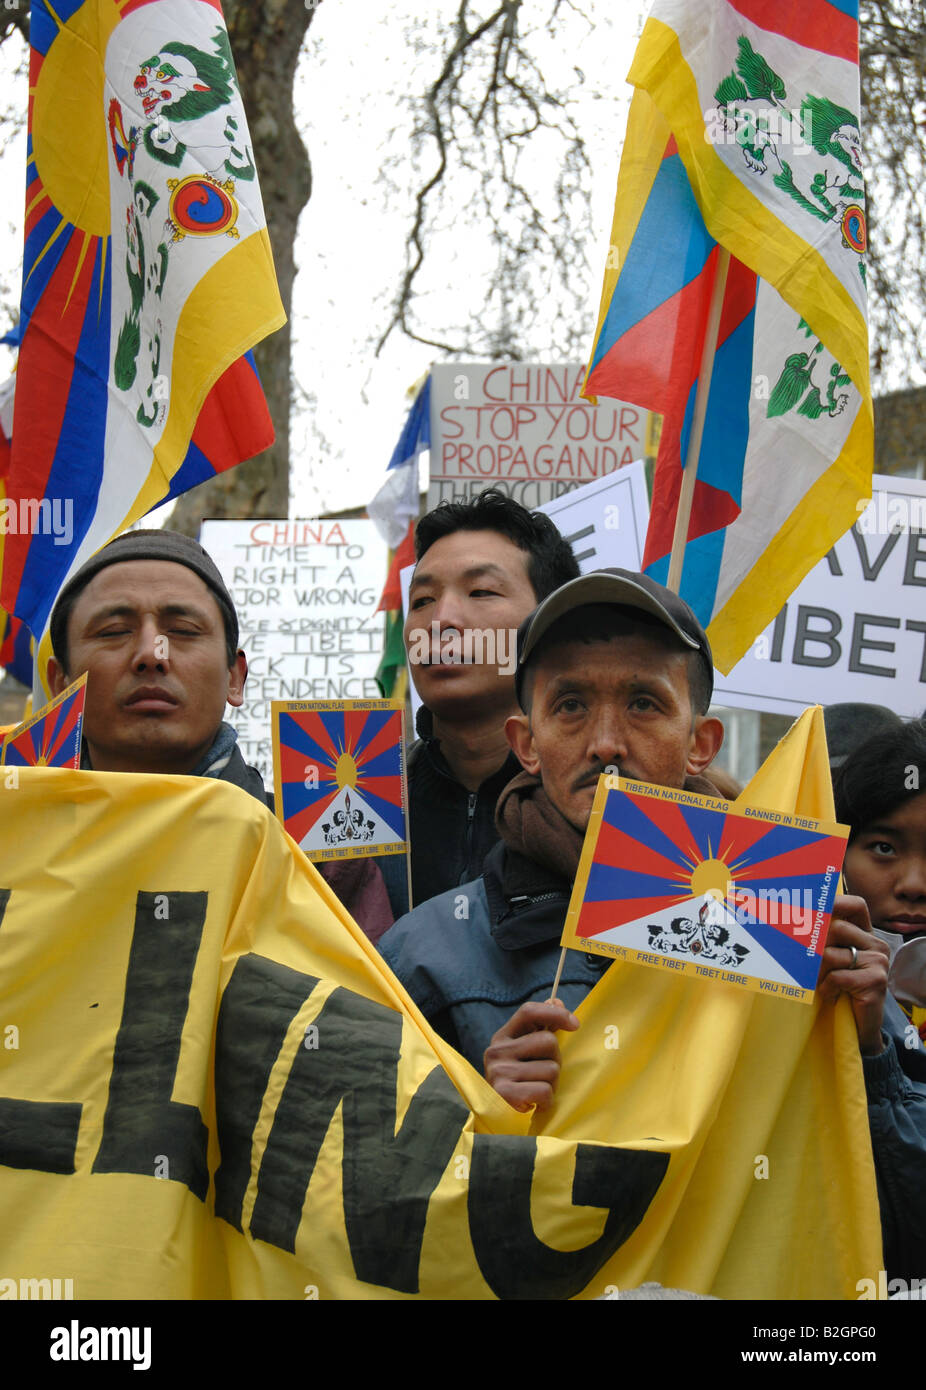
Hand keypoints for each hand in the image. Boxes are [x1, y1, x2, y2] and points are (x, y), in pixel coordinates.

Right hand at [483, 999, 579, 1111]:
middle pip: (548, 1041)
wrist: (495, 1118)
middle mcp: (497, 1051)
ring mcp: (500, 1072)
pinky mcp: (505, 1094)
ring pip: (551, 1069)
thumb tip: (556, 1001)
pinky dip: (546, 1101)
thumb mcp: (523, 1052)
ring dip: (551, 1084)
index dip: (554, 1013)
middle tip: (544, 1073)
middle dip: (555, 1059)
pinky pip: (544, 1091)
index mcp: (502, 1037)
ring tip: (536, 1090)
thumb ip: (539, 1028)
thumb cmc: (516, 1081)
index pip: (528, 1012)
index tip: (575, 1024)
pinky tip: (534, 1103)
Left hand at [818, 895, 889, 1055]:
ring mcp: (878, 962)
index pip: (856, 905)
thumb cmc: (840, 989)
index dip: (835, 902)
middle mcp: (876, 945)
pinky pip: (837, 976)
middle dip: (816, 946)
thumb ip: (822, 938)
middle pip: (836, 928)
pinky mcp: (876, 981)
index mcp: (866, 934)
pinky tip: (831, 995)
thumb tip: (792, 918)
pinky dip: (827, 988)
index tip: (812, 906)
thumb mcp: (830, 960)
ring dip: (818, 972)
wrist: (858, 1025)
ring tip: (822, 983)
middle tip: (809, 963)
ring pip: (831, 954)